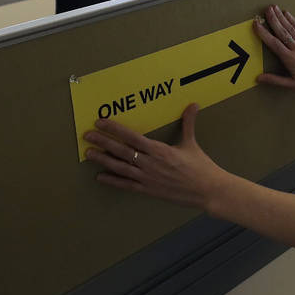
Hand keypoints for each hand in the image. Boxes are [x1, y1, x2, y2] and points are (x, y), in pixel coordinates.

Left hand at [83, 103, 231, 210]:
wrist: (208, 190)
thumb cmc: (200, 166)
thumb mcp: (191, 143)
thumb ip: (188, 123)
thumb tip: (193, 104)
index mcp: (159, 149)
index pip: (132, 136)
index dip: (115, 129)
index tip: (101, 122)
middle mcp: (149, 163)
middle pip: (121, 151)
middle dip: (103, 142)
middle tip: (87, 136)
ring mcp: (147, 178)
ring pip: (120, 168)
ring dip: (103, 160)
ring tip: (88, 154)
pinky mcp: (148, 190)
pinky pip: (126, 185)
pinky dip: (112, 181)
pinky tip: (100, 177)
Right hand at [254, 5, 294, 96]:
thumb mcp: (293, 86)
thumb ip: (276, 81)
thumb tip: (260, 78)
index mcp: (291, 59)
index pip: (274, 43)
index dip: (264, 33)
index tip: (256, 25)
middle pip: (282, 31)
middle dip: (273, 19)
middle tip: (265, 9)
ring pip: (289, 28)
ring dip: (281, 17)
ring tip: (274, 8)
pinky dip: (292, 20)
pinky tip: (288, 14)